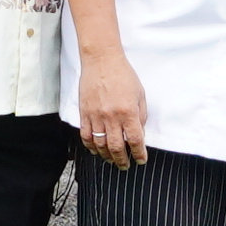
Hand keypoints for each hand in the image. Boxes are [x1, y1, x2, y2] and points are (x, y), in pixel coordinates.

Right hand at [73, 49, 149, 168]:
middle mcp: (112, 116)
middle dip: (122, 160)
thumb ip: (141, 115)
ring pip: (100, 145)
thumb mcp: (140, 94)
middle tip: (125, 166)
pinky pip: (86, 136)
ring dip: (107, 157)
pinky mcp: (85, 113)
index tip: (141, 160)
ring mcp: (96, 116)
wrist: (101, 60)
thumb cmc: (123, 74)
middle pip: (117, 148)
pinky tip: (96, 150)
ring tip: (112, 160)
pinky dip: (91, 146)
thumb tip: (139, 133)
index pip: (136, 140)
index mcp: (128, 112)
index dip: (139, 154)